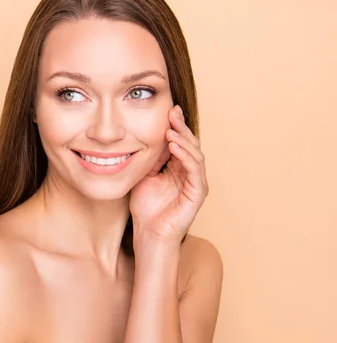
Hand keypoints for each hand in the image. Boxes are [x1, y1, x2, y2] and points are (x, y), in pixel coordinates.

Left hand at [129, 105, 208, 245]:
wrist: (149, 233)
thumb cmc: (145, 207)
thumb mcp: (143, 175)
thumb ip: (149, 157)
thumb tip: (146, 136)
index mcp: (177, 167)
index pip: (180, 141)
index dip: (175, 125)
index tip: (168, 109)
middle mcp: (189, 172)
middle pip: (190, 143)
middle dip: (181, 126)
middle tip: (172, 111)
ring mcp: (196, 182)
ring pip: (195, 153)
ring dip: (183, 139)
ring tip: (170, 129)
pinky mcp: (198, 192)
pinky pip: (195, 169)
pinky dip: (185, 156)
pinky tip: (174, 146)